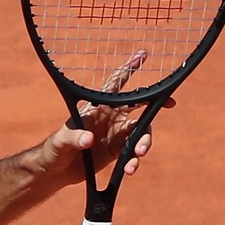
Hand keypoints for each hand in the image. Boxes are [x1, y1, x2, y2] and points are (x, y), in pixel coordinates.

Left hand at [43, 50, 170, 183]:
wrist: (56, 170)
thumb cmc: (54, 149)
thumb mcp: (60, 141)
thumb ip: (74, 138)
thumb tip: (89, 139)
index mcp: (97, 107)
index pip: (115, 84)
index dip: (128, 68)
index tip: (142, 54)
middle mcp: (111, 117)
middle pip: (140, 105)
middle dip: (157, 102)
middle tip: (170, 103)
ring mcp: (117, 134)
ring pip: (141, 132)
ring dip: (144, 142)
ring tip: (138, 154)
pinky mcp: (119, 151)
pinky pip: (134, 153)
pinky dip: (135, 161)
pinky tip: (130, 169)